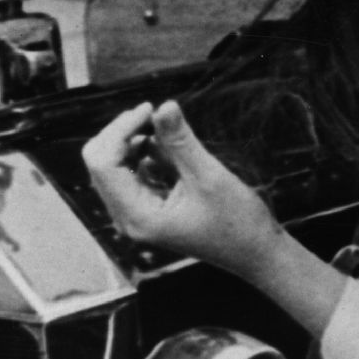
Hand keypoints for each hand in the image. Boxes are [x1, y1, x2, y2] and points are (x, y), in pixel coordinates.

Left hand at [82, 100, 276, 277]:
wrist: (256, 253)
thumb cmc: (237, 223)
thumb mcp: (209, 177)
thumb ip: (181, 141)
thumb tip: (164, 105)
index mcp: (137, 217)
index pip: (102, 164)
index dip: (119, 130)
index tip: (149, 108)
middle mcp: (129, 219)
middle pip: (102, 164)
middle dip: (124, 134)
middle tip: (155, 113)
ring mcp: (137, 215)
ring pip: (117, 166)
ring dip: (137, 143)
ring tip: (171, 136)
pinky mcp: (149, 209)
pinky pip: (136, 174)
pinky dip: (149, 156)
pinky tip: (173, 153)